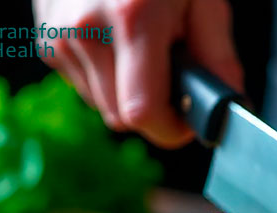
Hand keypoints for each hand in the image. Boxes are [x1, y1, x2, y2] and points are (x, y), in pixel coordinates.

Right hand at [32, 0, 242, 146]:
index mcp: (132, 19)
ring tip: (143, 49)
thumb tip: (229, 106)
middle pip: (122, 118)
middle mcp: (86, 31)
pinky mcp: (46, 41)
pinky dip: (106, 77)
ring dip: (128, 94)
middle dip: (154, 111)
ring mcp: (59, 36)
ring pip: (102, 106)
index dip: (172, 128)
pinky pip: (84, 86)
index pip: (144, 113)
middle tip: (173, 76)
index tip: (189, 119)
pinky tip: (117, 42)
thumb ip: (218, 56)